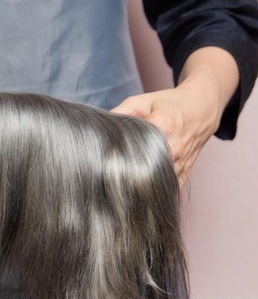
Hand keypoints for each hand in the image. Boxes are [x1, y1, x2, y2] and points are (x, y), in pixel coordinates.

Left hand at [113, 47, 238, 186]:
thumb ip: (120, 113)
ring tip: (118, 191)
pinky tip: (136, 197)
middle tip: (107, 179)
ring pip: (157, 184)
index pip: (138, 147)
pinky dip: (153, 196)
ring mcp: (182, 163)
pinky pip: (168, 192)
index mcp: (164, 126)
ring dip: (138, 188)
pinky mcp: (185, 174)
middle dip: (126, 176)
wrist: (202, 109)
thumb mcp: (141, 101)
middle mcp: (175, 148)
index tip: (104, 162)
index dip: (119, 156)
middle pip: (146, 169)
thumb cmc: (168, 104)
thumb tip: (98, 128)